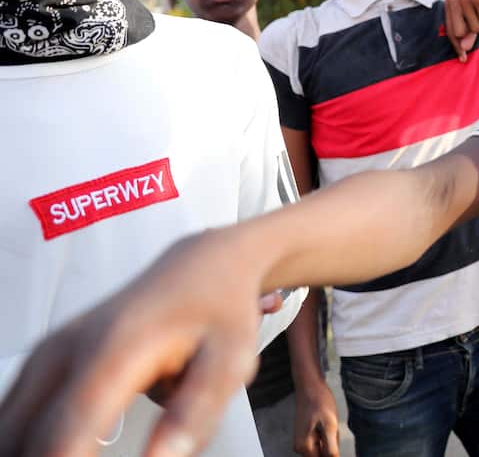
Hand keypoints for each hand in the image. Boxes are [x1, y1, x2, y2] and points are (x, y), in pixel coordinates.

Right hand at [0, 231, 265, 456]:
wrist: (199, 266)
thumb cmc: (217, 311)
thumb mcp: (230, 361)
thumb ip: (195, 414)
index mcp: (114, 351)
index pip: (64, 434)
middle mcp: (67, 350)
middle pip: (21, 437)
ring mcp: (47, 354)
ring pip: (9, 429)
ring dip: (30, 452)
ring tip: (82, 454)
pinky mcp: (42, 362)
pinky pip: (13, 417)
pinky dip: (27, 443)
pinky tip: (65, 450)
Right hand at [292, 380, 339, 456]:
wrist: (310, 386)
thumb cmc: (320, 402)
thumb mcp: (330, 426)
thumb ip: (331, 448)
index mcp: (305, 448)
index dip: (333, 453)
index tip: (334, 437)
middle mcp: (300, 447)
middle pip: (323, 454)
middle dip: (332, 445)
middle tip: (332, 429)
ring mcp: (302, 441)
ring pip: (323, 447)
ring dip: (330, 439)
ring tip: (329, 423)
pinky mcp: (305, 434)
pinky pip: (321, 440)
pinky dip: (327, 433)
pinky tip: (327, 422)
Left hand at [444, 0, 478, 60]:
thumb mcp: (476, 14)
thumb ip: (468, 31)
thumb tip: (464, 48)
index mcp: (449, 4)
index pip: (450, 32)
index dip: (457, 46)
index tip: (463, 58)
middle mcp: (454, 1)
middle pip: (460, 33)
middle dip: (474, 30)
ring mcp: (465, 0)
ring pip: (476, 28)